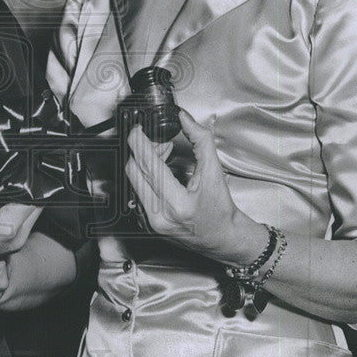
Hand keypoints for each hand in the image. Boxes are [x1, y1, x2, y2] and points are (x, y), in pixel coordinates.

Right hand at [0, 176, 42, 270]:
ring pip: (31, 214)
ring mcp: (17, 245)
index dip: (28, 180)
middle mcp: (19, 238)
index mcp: (11, 227)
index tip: (18, 170)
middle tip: (6, 182)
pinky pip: (22, 223)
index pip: (35, 196)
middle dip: (26, 190)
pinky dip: (15, 211)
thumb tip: (6, 166)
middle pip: (36, 205)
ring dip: (20, 201)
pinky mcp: (12, 246)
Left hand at [125, 110, 260, 263]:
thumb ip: (201, 140)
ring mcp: (151, 222)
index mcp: (177, 203)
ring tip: (163, 156)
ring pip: (133, 181)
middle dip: (142, 151)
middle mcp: (159, 215)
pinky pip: (137, 193)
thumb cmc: (221, 211)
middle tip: (158, 143)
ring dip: (143, 164)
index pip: (148, 165)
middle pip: (134, 171)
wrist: (223, 238)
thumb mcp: (214, 171)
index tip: (138, 129)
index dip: (139, 142)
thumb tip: (185, 118)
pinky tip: (159, 172)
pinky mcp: (147, 223)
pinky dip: (145, 177)